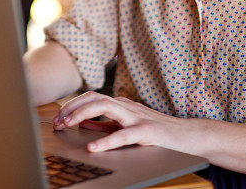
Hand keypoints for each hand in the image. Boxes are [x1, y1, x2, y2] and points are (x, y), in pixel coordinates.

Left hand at [52, 91, 196, 152]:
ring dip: (82, 114)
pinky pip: (124, 134)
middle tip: (57, 121)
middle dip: (72, 107)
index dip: (72, 105)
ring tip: (67, 125)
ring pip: (105, 106)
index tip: (57, 118)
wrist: (188, 136)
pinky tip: (92, 147)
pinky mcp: (147, 131)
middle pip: (94, 97)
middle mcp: (127, 106)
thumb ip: (106, 125)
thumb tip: (83, 125)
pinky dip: (105, 140)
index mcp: (121, 105)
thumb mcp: (127, 127)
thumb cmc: (158, 132)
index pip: (91, 98)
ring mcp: (137, 117)